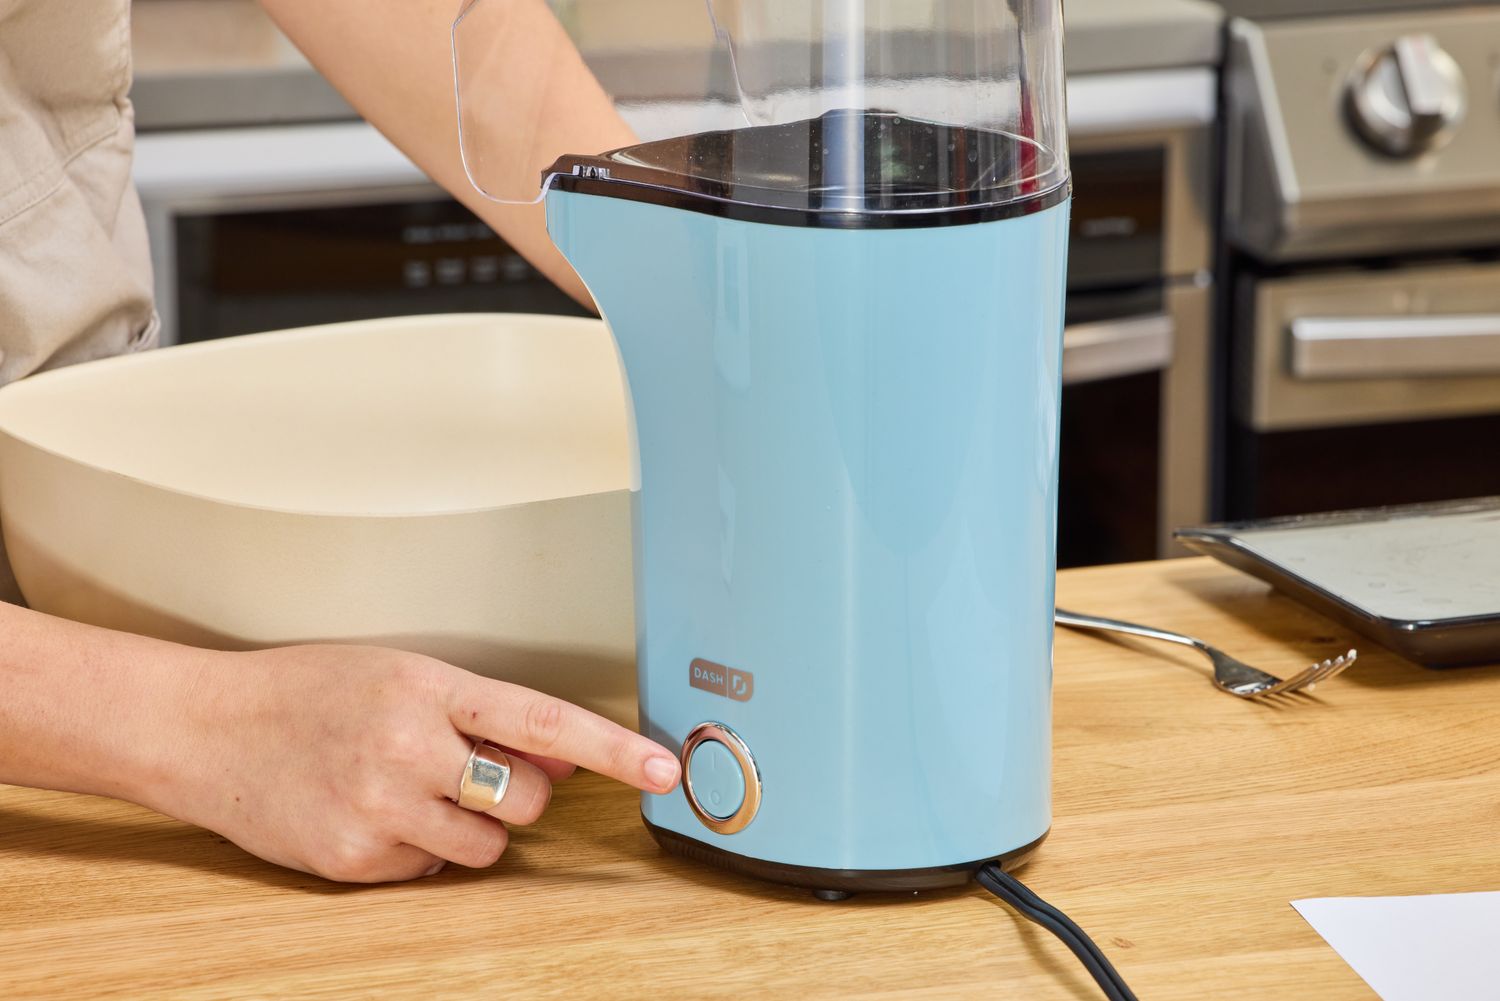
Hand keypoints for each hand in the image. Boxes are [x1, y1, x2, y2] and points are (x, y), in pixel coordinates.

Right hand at [159, 644, 678, 882]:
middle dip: (518, 793)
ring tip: (410, 793)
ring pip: (487, 846)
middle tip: (465, 772)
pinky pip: (430, 873)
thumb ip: (482, 714)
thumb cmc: (306, 692)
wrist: (204, 730)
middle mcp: (409, 745)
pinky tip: (372, 815)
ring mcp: (380, 807)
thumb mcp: (400, 676)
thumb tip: (563, 751)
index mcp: (429, 686)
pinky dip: (416, 853)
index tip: (664, 769)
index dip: (613, 748)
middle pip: (528, 797)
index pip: (544, 719)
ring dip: (470, 829)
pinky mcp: (354, 860)